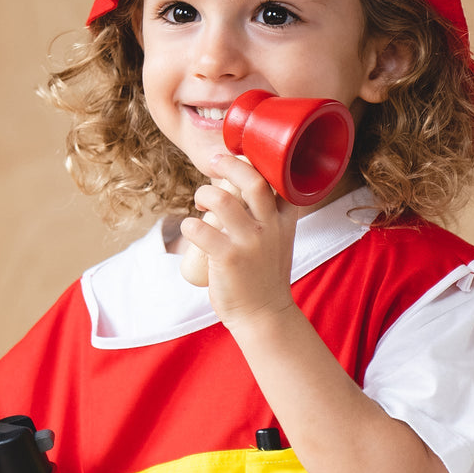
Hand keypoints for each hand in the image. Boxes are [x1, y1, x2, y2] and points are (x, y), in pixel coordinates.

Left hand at [180, 154, 297, 328]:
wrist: (264, 315)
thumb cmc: (264, 276)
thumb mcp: (278, 242)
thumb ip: (270, 217)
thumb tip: (244, 189)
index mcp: (284, 221)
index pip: (278, 180)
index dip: (259, 162)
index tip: (241, 157)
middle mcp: (270, 228)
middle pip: (253, 180)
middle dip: (229, 164)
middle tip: (214, 163)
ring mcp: (249, 243)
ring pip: (221, 200)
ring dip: (203, 194)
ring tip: (199, 201)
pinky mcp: (227, 258)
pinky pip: (200, 229)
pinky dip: (188, 225)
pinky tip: (189, 229)